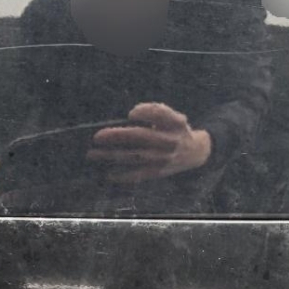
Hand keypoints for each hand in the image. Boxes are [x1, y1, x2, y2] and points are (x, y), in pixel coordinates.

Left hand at [86, 102, 211, 183]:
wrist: (196, 153)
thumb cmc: (175, 130)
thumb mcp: (173, 117)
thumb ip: (155, 112)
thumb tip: (130, 116)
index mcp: (174, 123)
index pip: (161, 114)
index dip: (146, 112)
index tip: (131, 113)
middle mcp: (170, 141)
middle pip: (140, 137)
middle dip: (117, 136)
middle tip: (96, 137)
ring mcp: (163, 158)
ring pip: (134, 157)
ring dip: (112, 156)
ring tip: (93, 154)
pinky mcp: (159, 172)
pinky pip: (139, 175)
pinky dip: (123, 176)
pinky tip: (108, 174)